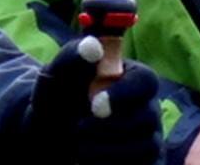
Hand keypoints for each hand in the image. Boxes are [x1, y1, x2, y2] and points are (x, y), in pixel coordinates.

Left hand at [12, 37, 162, 163]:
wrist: (49, 134)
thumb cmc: (58, 98)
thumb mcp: (56, 76)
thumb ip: (71, 58)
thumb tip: (92, 46)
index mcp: (130, 77)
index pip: (146, 81)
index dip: (125, 94)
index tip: (96, 104)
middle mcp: (146, 106)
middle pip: (149, 117)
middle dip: (111, 126)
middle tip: (79, 128)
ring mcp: (148, 136)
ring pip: (146, 147)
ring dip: (109, 149)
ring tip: (80, 145)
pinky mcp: (144, 161)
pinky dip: (112, 163)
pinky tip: (88, 158)